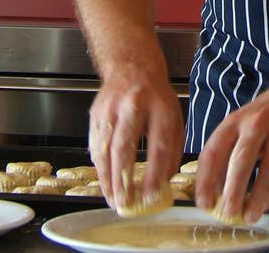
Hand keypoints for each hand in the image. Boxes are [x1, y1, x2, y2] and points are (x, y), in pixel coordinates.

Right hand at [88, 72, 183, 214]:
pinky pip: (94, 143)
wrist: (132, 66)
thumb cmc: (156, 97)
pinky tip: (104, 180)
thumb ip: (172, 149)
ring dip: (106, 177)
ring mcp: (111, 108)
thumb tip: (164, 183)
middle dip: (122, 179)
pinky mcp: (96, 112)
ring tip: (112, 198)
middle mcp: (135, 106)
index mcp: (161, 107)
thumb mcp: (174, 118)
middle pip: (124, 147)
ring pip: (104, 147)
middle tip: (124, 202)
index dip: (154, 174)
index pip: (158, 146)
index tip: (151, 196)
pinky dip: (98, 165)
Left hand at [194, 81, 268, 223]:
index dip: (206, 180)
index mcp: (234, 121)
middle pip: (241, 161)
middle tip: (227, 213)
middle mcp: (255, 124)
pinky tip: (267, 204)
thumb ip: (228, 152)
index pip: (213, 152)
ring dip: (258, 197)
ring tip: (250, 216)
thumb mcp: (241, 125)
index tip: (203, 203)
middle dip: (233, 191)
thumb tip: (215, 191)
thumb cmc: (266, 115)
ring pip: (268, 170)